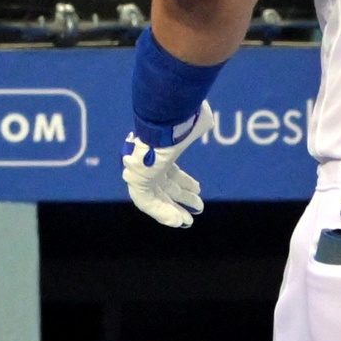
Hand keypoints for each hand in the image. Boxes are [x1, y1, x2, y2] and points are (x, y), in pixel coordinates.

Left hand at [122, 102, 216, 228]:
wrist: (165, 123)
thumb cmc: (182, 122)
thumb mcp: (192, 126)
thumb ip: (197, 126)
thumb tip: (203, 119)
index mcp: (161, 151)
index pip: (170, 172)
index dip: (185, 182)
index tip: (197, 189)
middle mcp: (150, 163)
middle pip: (164, 186)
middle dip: (181, 198)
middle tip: (197, 207)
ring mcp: (141, 171)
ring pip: (156, 197)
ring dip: (172, 210)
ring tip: (187, 221)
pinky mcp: (137, 181)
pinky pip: (147, 202)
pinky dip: (162, 213)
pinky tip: (177, 221)